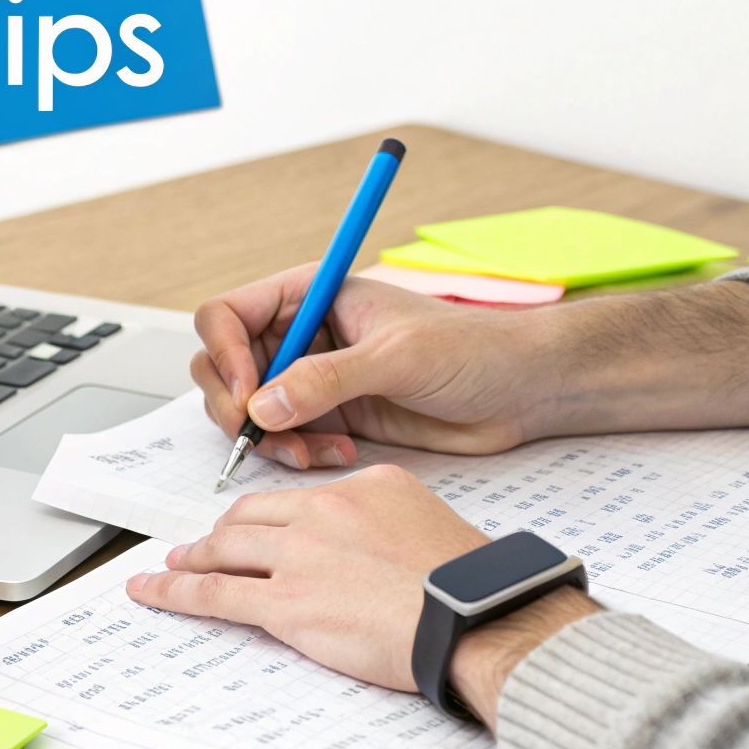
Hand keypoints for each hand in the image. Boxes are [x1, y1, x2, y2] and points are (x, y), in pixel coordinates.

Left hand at [126, 464, 602, 721]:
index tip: (257, 523)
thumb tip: (368, 535)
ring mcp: (299, 555)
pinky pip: (214, 593)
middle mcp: (323, 512)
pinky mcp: (285, 602)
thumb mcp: (426, 520)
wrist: (471, 614)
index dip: (267, 514)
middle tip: (205, 544)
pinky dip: (174, 591)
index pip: (296, 495)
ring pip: (226, 548)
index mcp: (360, 487)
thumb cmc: (465, 581)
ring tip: (175, 564)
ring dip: (194, 558)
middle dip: (222, 533)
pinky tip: (153, 590)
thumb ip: (385, 517)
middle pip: (252, 516)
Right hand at [191, 266, 748, 469]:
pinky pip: (285, 438)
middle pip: (225, 365)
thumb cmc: (475, 350)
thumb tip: (263, 406)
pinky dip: (296, 454)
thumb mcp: (398, 357)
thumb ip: (327, 379)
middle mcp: (306, 333)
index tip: (247, 393)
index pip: (230, 313)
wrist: (525, 391)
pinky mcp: (333, 416)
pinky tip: (338, 455)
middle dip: (237, 404)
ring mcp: (315, 377)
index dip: (224, 353)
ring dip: (267, 436)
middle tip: (263, 433)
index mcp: (313, 294)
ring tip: (311, 451)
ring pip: (251, 409)